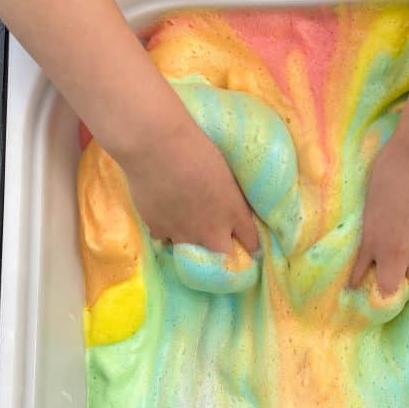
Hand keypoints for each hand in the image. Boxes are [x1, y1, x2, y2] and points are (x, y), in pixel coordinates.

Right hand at [121, 122, 258, 255]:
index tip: (250, 246)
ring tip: (188, 233)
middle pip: (225, 260)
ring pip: (193, 255)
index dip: (251, 245)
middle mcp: (211, 230)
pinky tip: (164, 218)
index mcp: (234, 212)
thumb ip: (231, 196)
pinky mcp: (158, 229)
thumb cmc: (197, 147)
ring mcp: (184, 233)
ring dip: (194, 246)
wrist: (157, 146)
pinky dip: (166, 232)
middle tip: (220, 249)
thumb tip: (230, 206)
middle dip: (225, 258)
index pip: (251, 242)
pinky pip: (165, 239)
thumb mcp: (227, 173)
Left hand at [349, 131, 408, 295]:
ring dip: (407, 263)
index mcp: (372, 239)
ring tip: (406, 248)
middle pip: (390, 287)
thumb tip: (376, 229)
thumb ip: (374, 223)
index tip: (354, 286)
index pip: (361, 273)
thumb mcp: (372, 197)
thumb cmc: (393, 166)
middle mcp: (398, 250)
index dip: (357, 281)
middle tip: (385, 270)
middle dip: (386, 282)